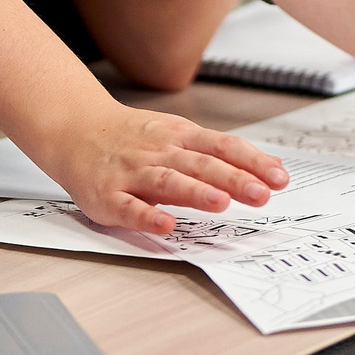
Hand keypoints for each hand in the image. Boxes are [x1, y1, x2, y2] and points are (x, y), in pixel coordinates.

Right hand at [30, 101, 291, 235]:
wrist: (75, 129)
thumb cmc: (132, 138)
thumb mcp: (178, 134)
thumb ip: (219, 153)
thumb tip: (269, 169)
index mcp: (180, 136)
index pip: (223, 147)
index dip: (252, 162)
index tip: (279, 178)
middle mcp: (159, 152)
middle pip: (201, 165)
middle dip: (233, 179)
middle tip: (261, 194)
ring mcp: (132, 173)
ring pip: (168, 181)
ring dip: (195, 192)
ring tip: (221, 203)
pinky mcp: (108, 196)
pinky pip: (129, 208)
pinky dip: (147, 216)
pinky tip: (166, 225)